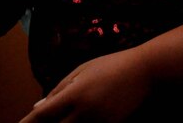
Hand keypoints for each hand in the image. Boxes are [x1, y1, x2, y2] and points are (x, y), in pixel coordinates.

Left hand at [19, 49, 151, 122]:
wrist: (146, 71)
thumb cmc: (111, 65)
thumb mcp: (82, 70)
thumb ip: (59, 89)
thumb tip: (36, 108)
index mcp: (75, 94)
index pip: (42, 115)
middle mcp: (84, 111)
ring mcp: (98, 122)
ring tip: (60, 120)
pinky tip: (73, 121)